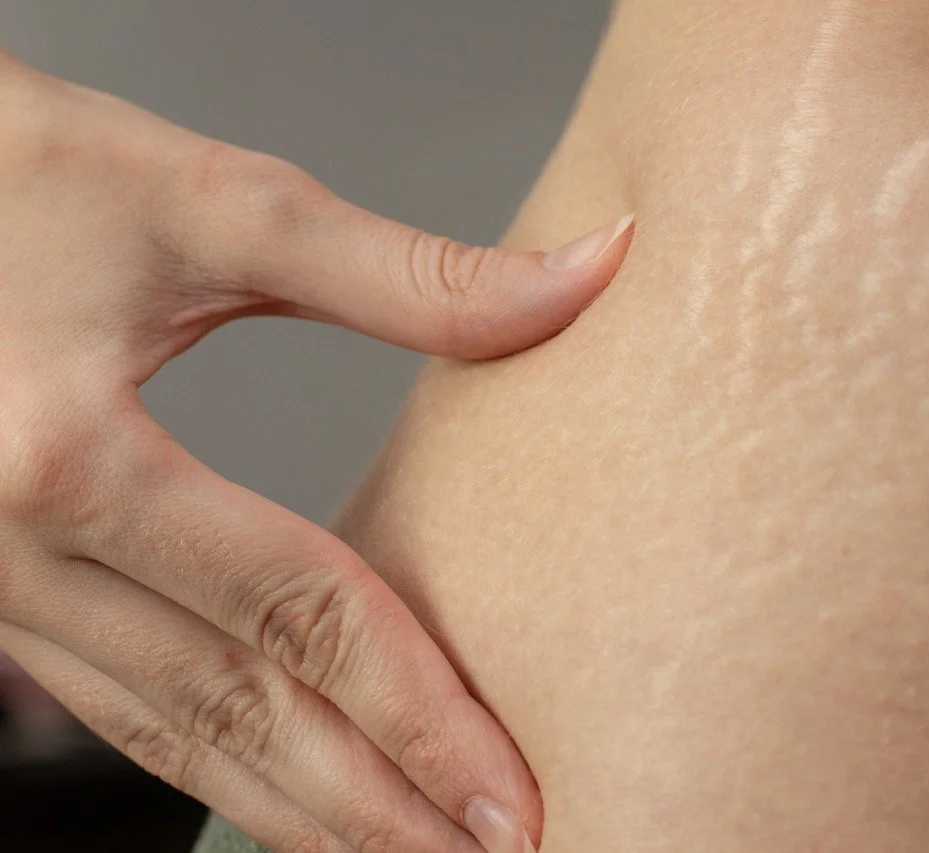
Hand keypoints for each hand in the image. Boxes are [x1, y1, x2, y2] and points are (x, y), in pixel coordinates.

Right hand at [0, 51, 631, 852]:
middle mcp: (16, 551)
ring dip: (297, 810)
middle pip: (239, 712)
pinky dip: (214, 764)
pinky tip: (281, 790)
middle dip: (376, 805)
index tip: (515, 795)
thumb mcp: (214, 207)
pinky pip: (120, 707)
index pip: (299, 617)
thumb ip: (409, 271)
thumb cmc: (21, 173)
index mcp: (74, 459)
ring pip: (171, 737)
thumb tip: (586, 275)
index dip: (419, 716)